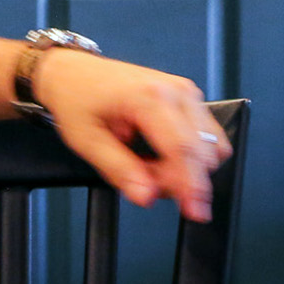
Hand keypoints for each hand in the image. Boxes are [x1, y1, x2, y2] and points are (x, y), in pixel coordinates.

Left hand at [35, 48, 231, 221]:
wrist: (73, 73)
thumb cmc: (77, 98)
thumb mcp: (86, 141)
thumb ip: (119, 171)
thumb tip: (146, 196)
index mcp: (148, 97)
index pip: (183, 150)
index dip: (192, 185)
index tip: (195, 211)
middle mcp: (175, 91)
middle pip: (201, 152)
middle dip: (181, 178)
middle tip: (146, 181)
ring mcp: (185, 92)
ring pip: (210, 146)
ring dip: (186, 167)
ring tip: (146, 164)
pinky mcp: (188, 98)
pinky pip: (205, 137)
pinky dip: (188, 154)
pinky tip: (158, 154)